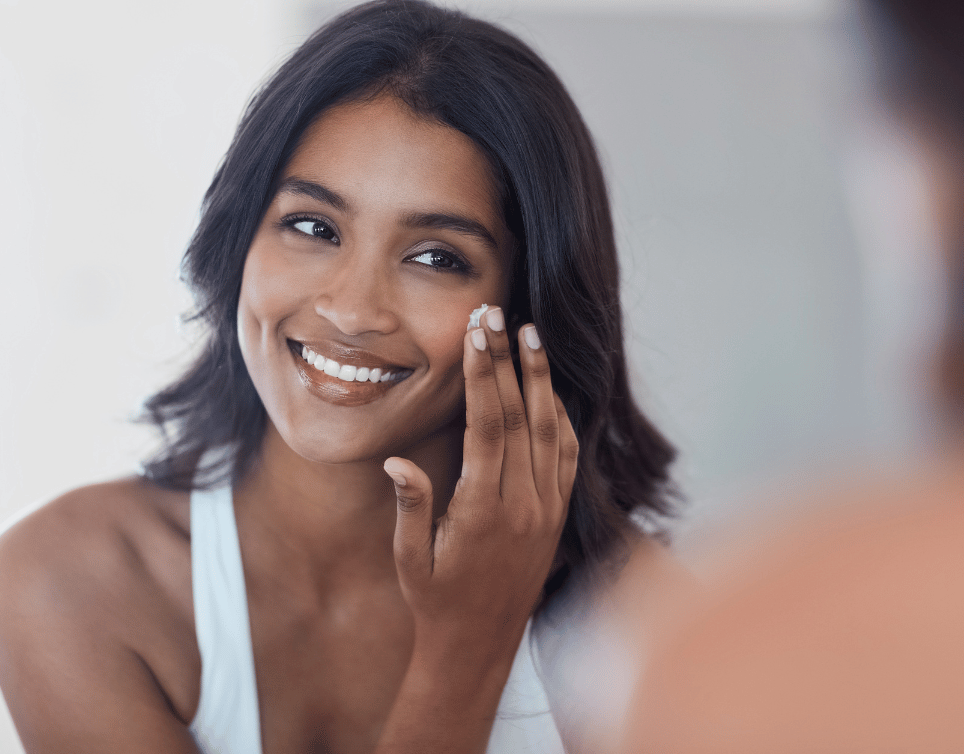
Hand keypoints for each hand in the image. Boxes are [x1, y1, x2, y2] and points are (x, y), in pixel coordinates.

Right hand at [383, 306, 578, 664]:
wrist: (479, 647)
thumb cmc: (435, 602)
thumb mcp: (410, 560)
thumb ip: (411, 505)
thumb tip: (398, 460)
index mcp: (483, 509)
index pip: (488, 425)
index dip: (483, 375)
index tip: (478, 334)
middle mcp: (522, 504)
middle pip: (521, 416)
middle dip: (509, 360)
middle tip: (500, 316)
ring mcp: (546, 510)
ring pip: (550, 430)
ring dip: (541, 380)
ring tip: (532, 336)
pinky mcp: (557, 517)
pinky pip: (565, 457)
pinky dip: (560, 418)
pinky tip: (550, 392)